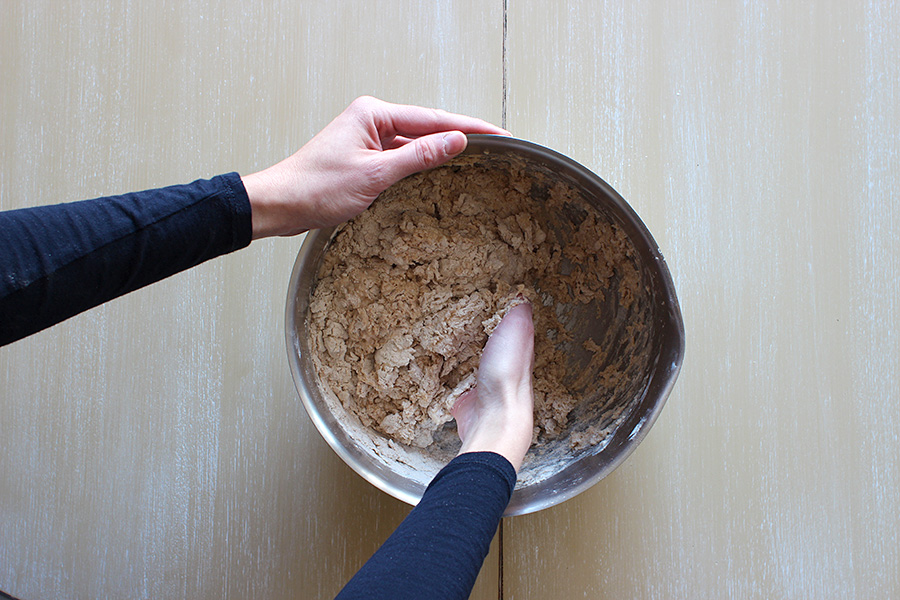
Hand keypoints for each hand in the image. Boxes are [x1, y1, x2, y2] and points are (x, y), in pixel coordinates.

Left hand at [242, 96, 509, 237]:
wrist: (280, 205)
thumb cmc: (316, 188)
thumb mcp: (376, 175)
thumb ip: (419, 156)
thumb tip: (456, 141)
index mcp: (374, 114)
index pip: (434, 118)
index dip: (470, 128)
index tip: (500, 135)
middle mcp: (371, 120)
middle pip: (427, 128)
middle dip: (461, 138)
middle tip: (498, 147)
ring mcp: (367, 139)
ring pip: (415, 144)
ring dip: (441, 153)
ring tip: (478, 161)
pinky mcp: (363, 158)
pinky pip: (401, 158)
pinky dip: (421, 166)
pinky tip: (439, 175)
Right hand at [452, 303, 534, 471]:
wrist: (494, 421)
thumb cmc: (506, 377)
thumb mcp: (517, 333)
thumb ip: (517, 314)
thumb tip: (522, 296)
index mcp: (516, 349)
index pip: (506, 326)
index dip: (494, 313)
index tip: (479, 298)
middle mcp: (501, 366)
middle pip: (486, 344)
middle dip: (474, 332)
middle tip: (456, 316)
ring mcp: (483, 385)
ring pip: (470, 363)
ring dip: (459, 353)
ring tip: (443, 338)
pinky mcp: (465, 400)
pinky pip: (452, 383)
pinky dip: (445, 376)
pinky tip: (436, 367)